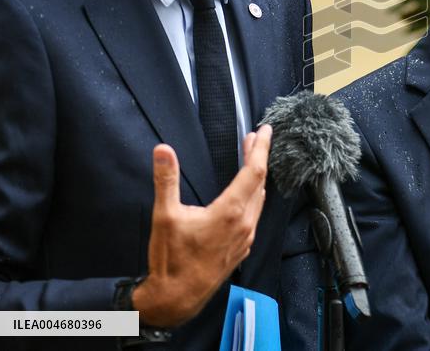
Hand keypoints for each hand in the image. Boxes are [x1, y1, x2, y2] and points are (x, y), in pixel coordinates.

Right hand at [132, 125, 271, 327]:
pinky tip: (247, 194)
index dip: (262, 148)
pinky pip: (255, 216)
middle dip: (258, 157)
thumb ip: (166, 180)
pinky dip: (254, 197)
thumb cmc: (171, 260)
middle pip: (259, 182)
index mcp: (231, 212)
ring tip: (251, 160)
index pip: (254, 171)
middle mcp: (244, 223)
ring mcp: (245, 237)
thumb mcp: (165, 216)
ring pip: (259, 200)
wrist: (176, 298)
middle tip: (256, 138)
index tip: (266, 130)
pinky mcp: (241, 248)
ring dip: (256, 177)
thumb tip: (163, 150)